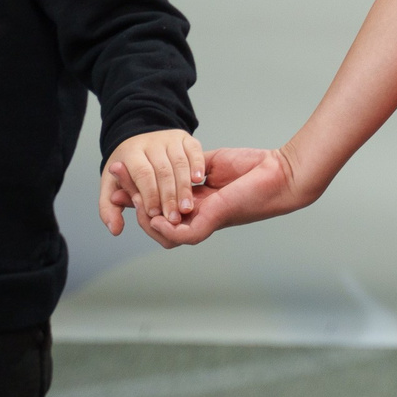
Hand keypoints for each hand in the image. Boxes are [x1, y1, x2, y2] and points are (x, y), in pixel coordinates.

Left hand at [100, 128, 206, 234]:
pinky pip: (194, 149)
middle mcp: (151, 142)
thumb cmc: (127, 168)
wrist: (138, 140)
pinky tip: (197, 181)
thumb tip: (115, 229)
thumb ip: (110, 208)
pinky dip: (197, 165)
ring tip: (186, 208)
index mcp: (131, 152)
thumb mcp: (112, 186)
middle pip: (163, 170)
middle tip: (173, 218)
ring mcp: (170, 138)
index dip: (149, 195)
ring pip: (180, 162)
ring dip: (184, 188)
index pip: (142, 173)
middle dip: (168, 197)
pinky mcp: (185, 137)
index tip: (153, 215)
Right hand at [129, 145, 316, 248]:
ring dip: (143, 212)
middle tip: (117, 179)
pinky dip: (162, 228)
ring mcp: (202, 223)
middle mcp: (195, 217)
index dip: (135, 190)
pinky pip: (178, 236)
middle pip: (153, 218)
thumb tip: (164, 161)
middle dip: (131, 199)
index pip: (157, 202)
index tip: (117, 172)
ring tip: (133, 193)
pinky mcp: (210, 223)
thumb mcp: (208, 163)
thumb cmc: (253, 168)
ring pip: (161, 231)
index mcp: (194, 204)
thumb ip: (185, 167)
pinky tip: (153, 213)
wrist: (280, 172)